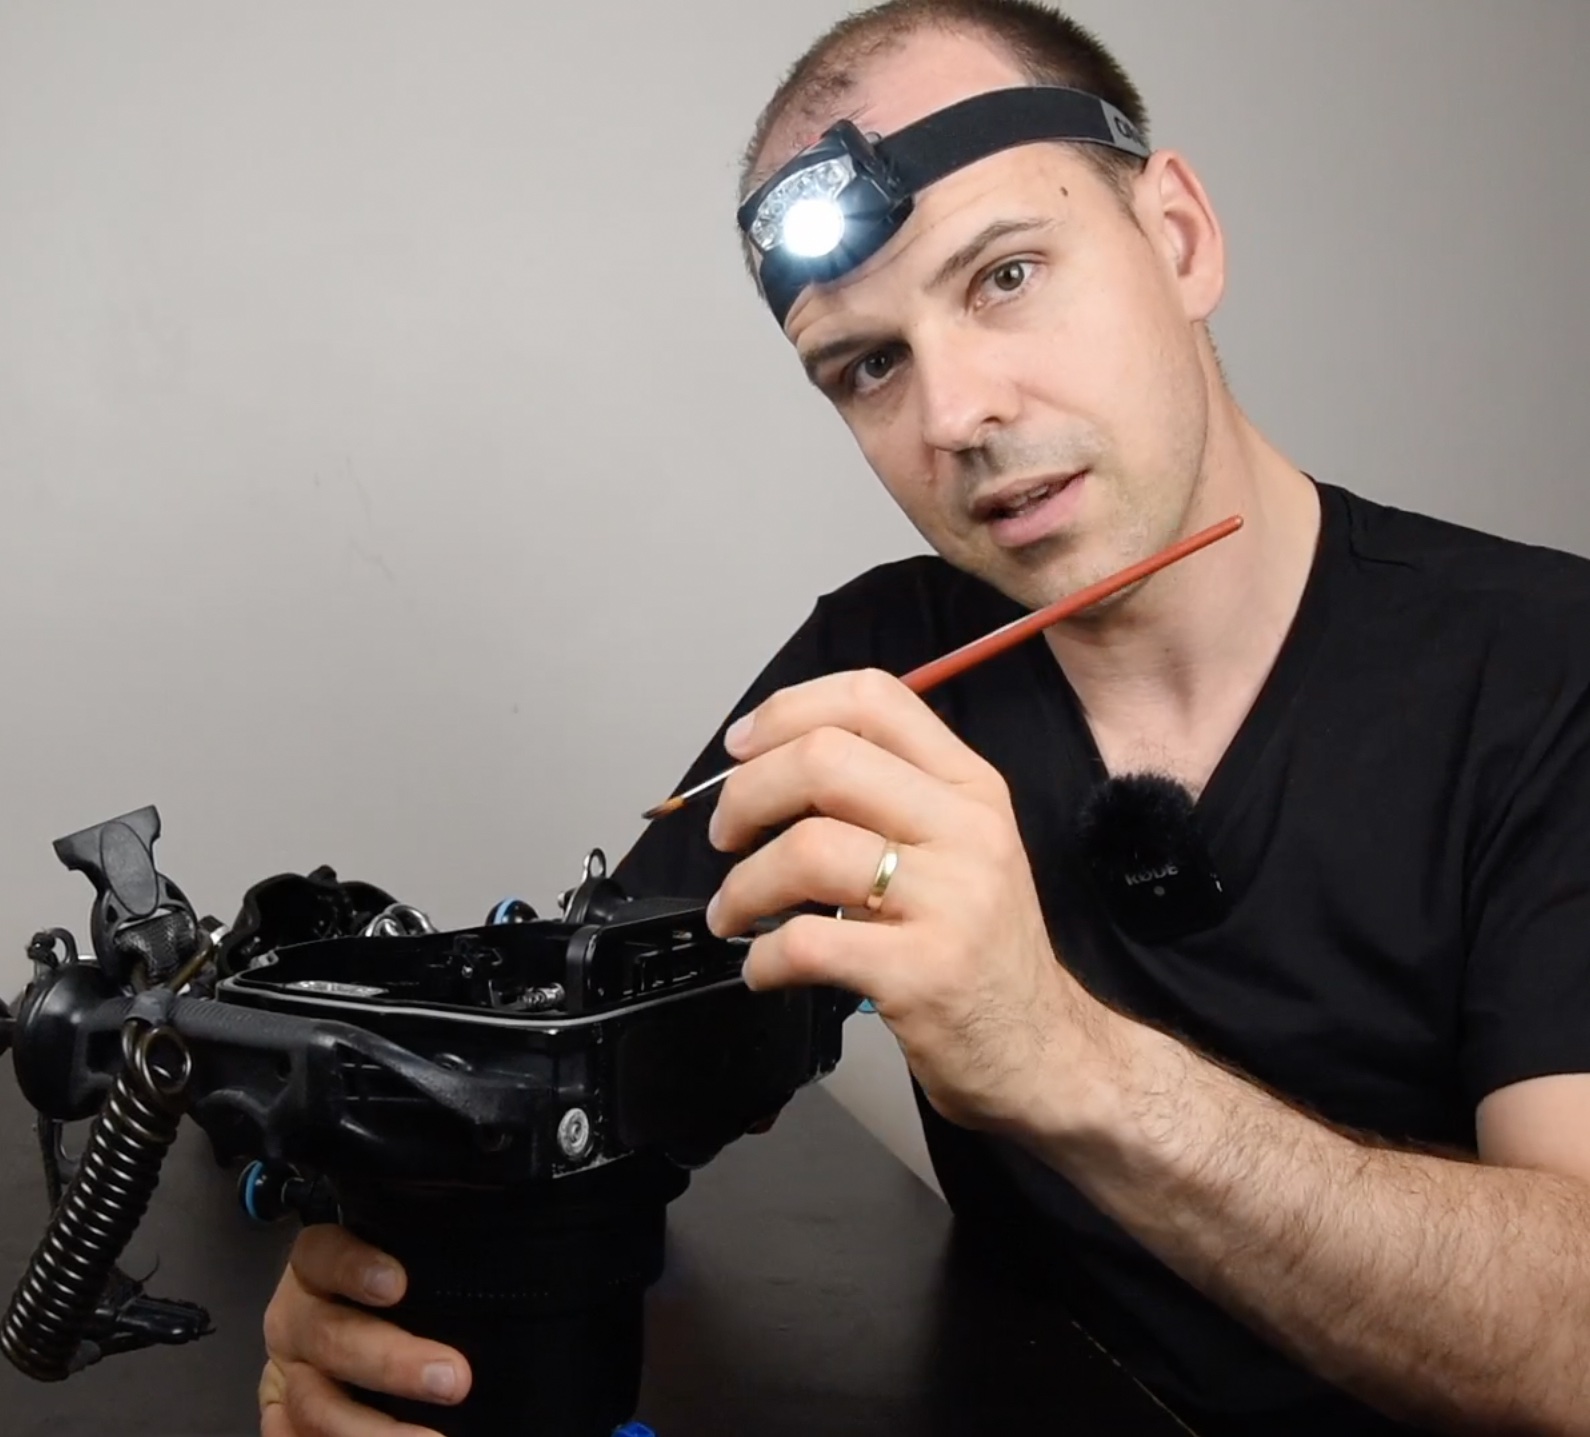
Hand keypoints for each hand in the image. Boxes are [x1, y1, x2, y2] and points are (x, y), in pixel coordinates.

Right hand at [259, 1224, 470, 1435]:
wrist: (344, 1319)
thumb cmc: (397, 1284)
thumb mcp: (405, 1265)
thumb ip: (430, 1269)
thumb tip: (501, 1272)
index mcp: (315, 1268)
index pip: (323, 1255)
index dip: (354, 1268)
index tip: (399, 1285)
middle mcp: (292, 1320)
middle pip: (330, 1339)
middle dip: (393, 1362)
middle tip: (455, 1380)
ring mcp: (283, 1375)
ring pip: (314, 1406)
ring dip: (376, 1431)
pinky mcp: (280, 1416)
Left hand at [704, 669, 1110, 1133]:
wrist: (1048, 1052)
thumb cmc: (985, 948)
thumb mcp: (964, 847)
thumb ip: (892, 797)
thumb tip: (774, 770)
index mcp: (970, 785)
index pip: (872, 696)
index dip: (787, 711)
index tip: (741, 748)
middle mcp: (966, 829)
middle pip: (824, 761)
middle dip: (745, 794)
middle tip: (726, 836)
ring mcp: (950, 900)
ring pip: (807, 848)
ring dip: (742, 884)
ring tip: (733, 913)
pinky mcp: (922, 973)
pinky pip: (808, 942)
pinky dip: (762, 957)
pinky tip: (762, 968)